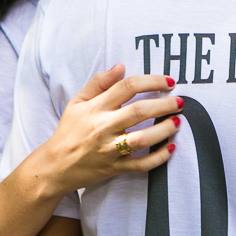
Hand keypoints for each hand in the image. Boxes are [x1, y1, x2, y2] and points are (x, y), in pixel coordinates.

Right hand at [34, 64, 182, 195]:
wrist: (55, 166)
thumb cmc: (69, 131)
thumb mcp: (77, 102)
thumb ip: (99, 83)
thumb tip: (121, 66)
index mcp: (95, 108)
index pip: (127, 87)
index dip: (151, 81)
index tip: (169, 81)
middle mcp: (103, 128)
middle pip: (139, 111)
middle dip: (164, 105)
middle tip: (180, 101)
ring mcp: (109, 150)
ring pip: (142, 139)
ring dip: (164, 130)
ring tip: (178, 122)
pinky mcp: (114, 169)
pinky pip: (140, 165)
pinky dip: (158, 158)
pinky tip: (171, 148)